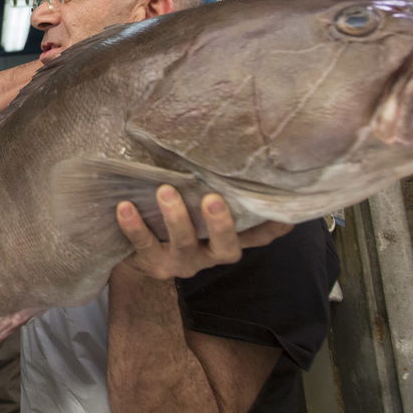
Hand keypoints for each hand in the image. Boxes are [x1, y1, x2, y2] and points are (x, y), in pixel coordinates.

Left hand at [115, 186, 290, 281]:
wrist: (139, 250)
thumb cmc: (177, 217)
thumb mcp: (200, 205)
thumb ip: (215, 186)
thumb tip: (230, 149)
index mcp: (227, 239)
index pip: (258, 236)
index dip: (274, 228)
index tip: (288, 215)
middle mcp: (210, 253)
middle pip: (226, 248)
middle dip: (221, 224)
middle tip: (212, 199)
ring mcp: (183, 262)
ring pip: (184, 244)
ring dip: (176, 218)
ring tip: (165, 191)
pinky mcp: (154, 264)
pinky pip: (143, 245)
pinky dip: (134, 226)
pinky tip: (125, 206)